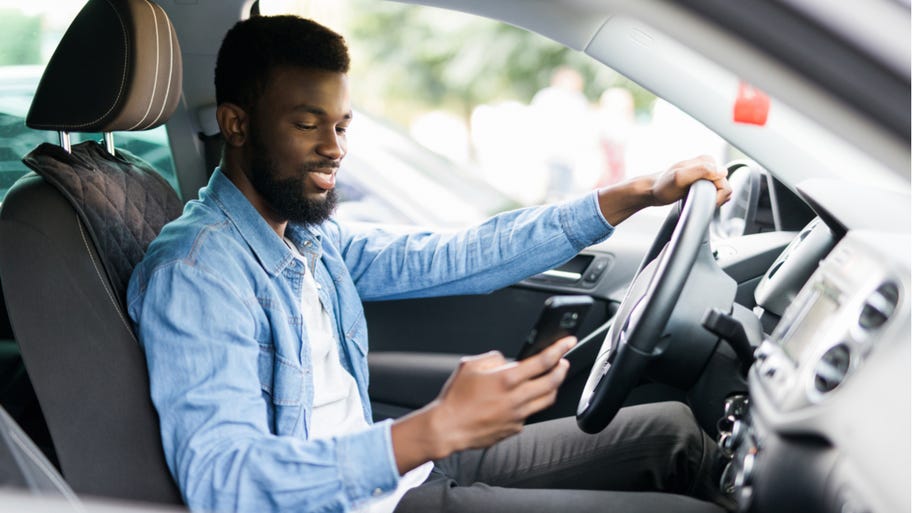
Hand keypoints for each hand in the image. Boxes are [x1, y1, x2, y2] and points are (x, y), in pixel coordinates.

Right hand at [390, 337, 574, 472]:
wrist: (448, 428)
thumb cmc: (455, 398)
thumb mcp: (469, 365)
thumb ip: (493, 358)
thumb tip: (507, 360)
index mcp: (506, 379)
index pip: (543, 361)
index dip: (559, 349)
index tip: (568, 342)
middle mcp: (516, 398)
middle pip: (552, 381)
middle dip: (562, 368)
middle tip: (563, 361)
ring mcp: (518, 415)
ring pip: (547, 400)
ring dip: (553, 386)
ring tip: (552, 378)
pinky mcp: (515, 428)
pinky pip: (530, 413)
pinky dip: (531, 403)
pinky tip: (525, 399)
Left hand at [597, 155, 731, 225]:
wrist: (651, 192)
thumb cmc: (662, 187)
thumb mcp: (680, 178)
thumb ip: (702, 171)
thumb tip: (721, 171)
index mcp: (706, 160)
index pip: (724, 180)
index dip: (716, 194)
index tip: (701, 198)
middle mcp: (708, 165)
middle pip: (725, 186)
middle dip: (715, 197)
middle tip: (697, 200)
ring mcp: (705, 174)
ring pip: (721, 191)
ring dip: (712, 199)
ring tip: (696, 199)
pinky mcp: (702, 182)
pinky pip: (715, 193)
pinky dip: (710, 199)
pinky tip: (697, 200)